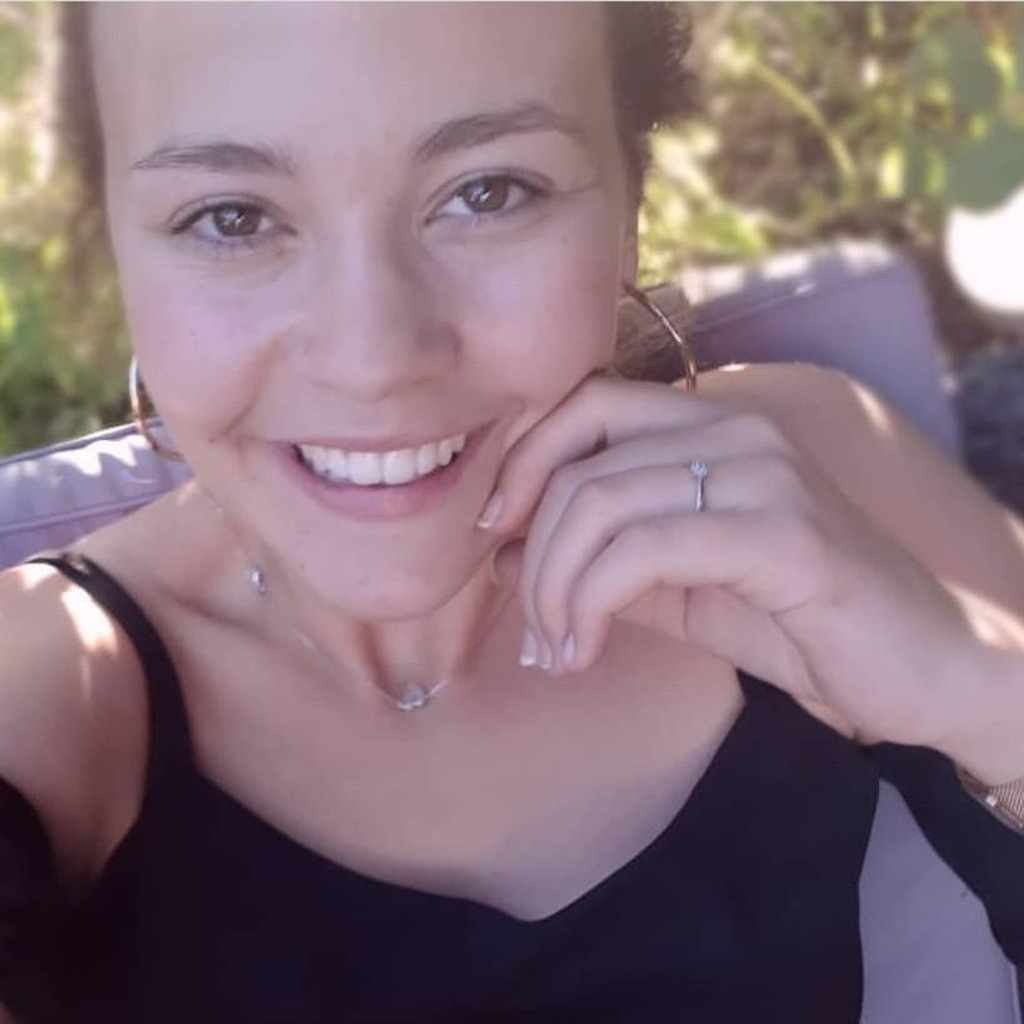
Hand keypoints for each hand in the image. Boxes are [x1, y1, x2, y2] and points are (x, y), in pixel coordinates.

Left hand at [481, 372, 979, 747]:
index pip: (588, 402)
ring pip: (601, 504)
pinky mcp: (782, 533)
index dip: (524, 459)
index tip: (495, 529)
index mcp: (713, 427)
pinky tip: (585, 651)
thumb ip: (600, 563)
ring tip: (557, 649)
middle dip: (533, 550)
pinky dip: (591, 603)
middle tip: (531, 626)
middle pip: (582, 463)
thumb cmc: (797, 619)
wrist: (920, 665)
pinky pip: (644, 551)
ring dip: (555, 588)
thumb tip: (507, 554)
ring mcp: (764, 474)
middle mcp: (737, 429)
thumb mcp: (679, 589)